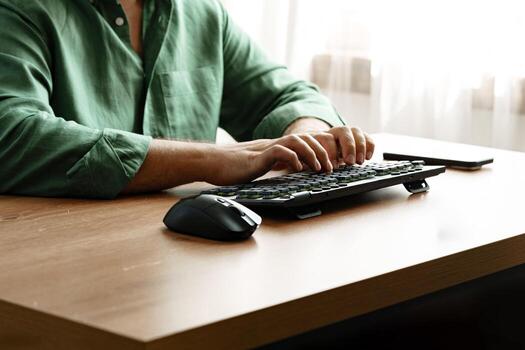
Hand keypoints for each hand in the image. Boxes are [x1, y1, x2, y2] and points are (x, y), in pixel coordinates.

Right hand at [205, 123, 374, 184]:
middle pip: (304, 138)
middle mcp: (273, 144)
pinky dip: (292, 158)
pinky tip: (297, 169)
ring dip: (311, 154)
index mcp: (275, 148)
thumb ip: (274, 166)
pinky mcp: (257, 156)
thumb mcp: (259, 167)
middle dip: (321, 152)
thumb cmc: (232, 168)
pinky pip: (279, 151)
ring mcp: (265, 148)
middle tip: (330, 168)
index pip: (302, 142)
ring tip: (318, 168)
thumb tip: (289, 171)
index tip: (330, 164)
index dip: (319, 150)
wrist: (211, 163)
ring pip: (296, 141)